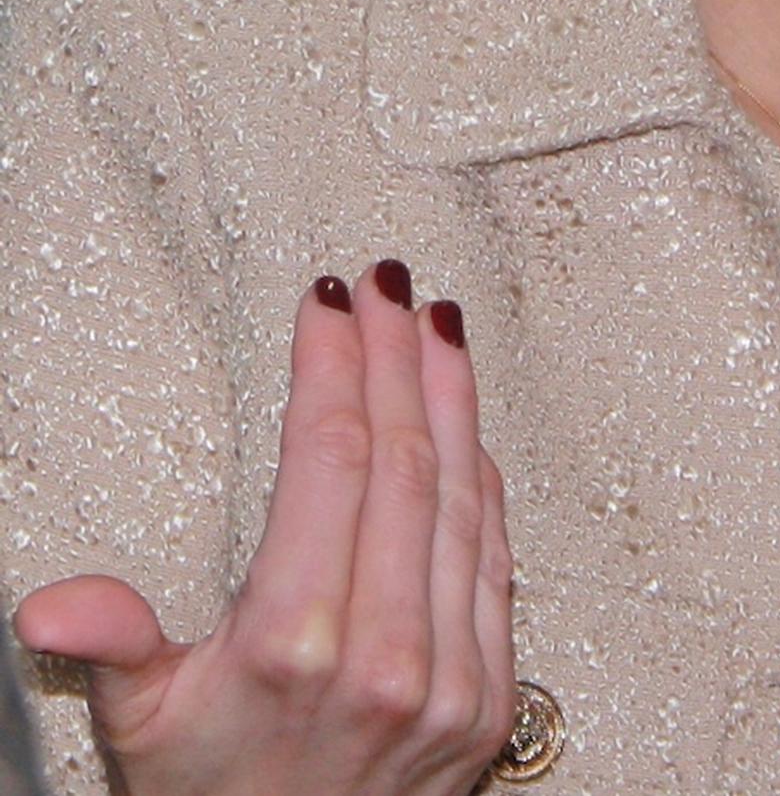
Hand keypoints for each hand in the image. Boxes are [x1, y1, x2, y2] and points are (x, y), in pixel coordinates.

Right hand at [13, 263, 515, 795]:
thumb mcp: (142, 724)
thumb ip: (113, 644)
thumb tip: (52, 606)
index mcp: (295, 643)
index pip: (332, 456)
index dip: (334, 364)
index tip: (329, 303)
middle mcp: (384, 656)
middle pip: (402, 460)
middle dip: (395, 357)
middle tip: (386, 288)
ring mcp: (447, 677)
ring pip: (461, 497)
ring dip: (452, 399)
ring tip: (435, 327)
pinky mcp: (489, 700)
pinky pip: (494, 561)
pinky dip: (483, 482)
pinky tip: (466, 427)